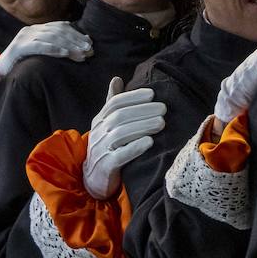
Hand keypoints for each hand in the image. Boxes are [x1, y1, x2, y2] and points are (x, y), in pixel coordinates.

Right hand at [0, 21, 91, 77]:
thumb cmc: (21, 66)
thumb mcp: (39, 53)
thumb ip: (53, 48)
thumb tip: (78, 48)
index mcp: (35, 29)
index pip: (60, 27)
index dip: (76, 33)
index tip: (89, 42)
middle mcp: (29, 30)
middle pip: (57, 31)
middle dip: (75, 40)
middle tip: (88, 49)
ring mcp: (23, 38)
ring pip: (51, 38)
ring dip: (68, 45)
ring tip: (81, 53)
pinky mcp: (19, 47)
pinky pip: (40, 46)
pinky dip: (54, 49)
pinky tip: (65, 53)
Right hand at [83, 77, 165, 198]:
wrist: (93, 179)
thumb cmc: (106, 147)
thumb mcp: (106, 124)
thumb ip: (112, 103)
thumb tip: (117, 78)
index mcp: (99, 120)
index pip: (114, 103)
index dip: (133, 97)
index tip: (152, 93)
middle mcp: (98, 132)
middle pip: (119, 117)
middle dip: (143, 111)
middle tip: (163, 108)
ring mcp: (100, 150)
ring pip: (120, 134)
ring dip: (143, 126)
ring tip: (161, 123)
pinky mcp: (106, 166)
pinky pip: (120, 156)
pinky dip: (135, 148)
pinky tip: (150, 142)